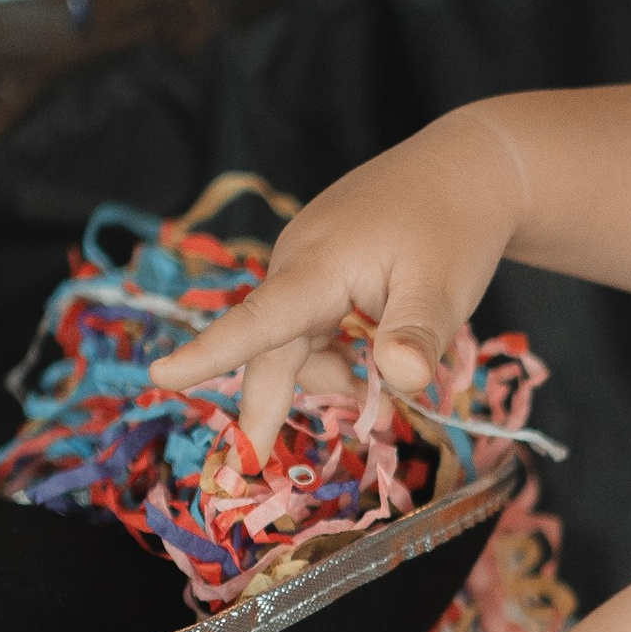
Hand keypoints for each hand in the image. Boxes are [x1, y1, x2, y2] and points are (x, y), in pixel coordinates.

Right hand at [149, 107, 529, 464]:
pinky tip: (374, 359)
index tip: (163, 375)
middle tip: (251, 465)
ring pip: (296, 344)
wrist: (468, 167)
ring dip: (330, 377)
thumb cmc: (453, 223)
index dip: (211, 353)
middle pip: (272, 349)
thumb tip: (403, 380)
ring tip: (383, 389)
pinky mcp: (321, 272)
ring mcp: (306, 268)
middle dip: (267, 404)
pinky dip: (339, 355)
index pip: (257, 318)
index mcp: (316, 265)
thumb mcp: (445, 286)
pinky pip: (312, 328)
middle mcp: (297, 265)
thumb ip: (419, 336)